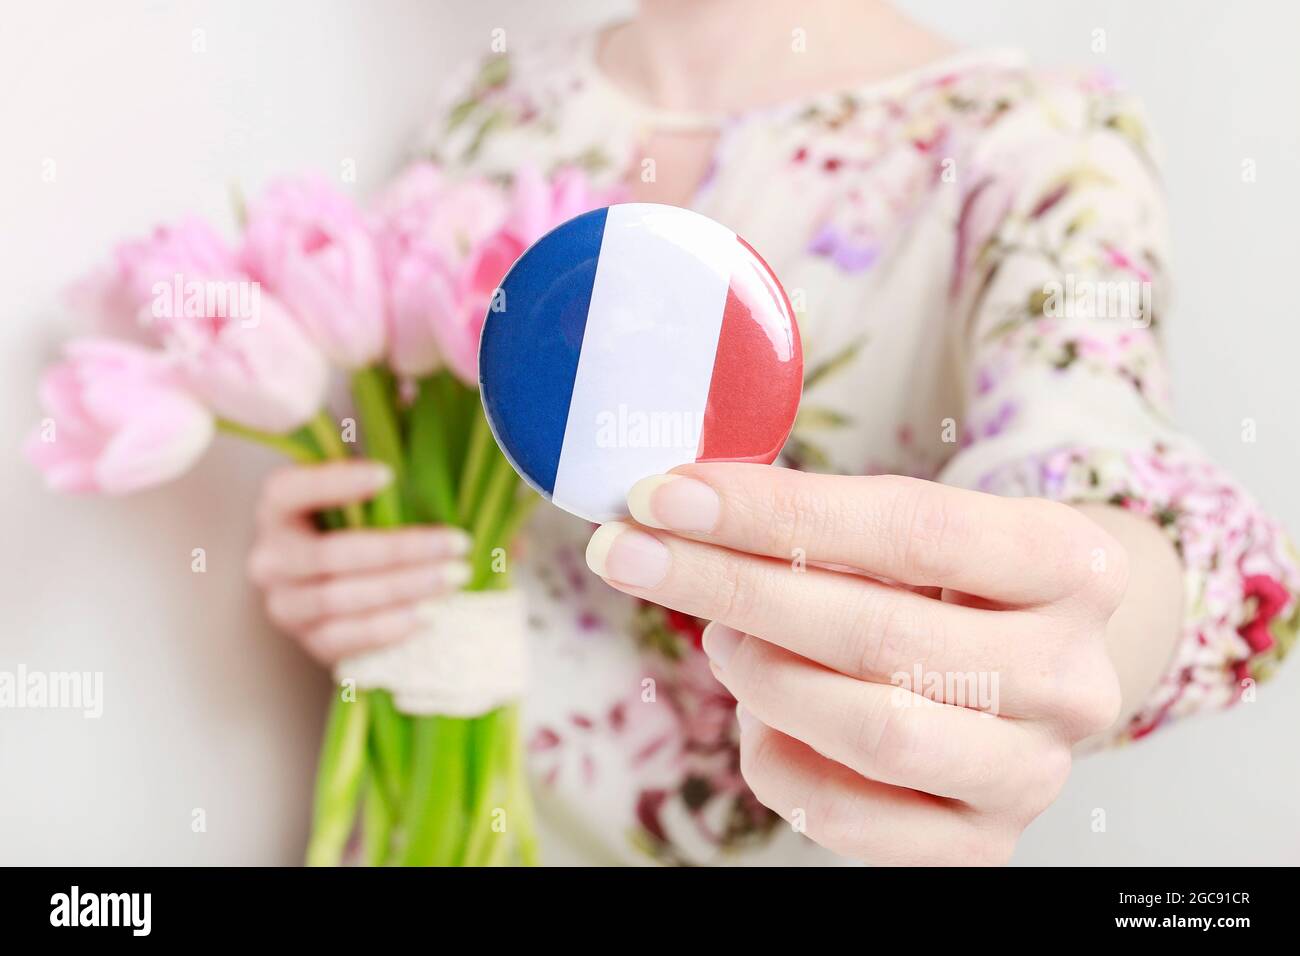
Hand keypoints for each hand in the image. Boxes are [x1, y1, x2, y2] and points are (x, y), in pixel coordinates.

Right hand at [247, 461, 470, 665]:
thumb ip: (375, 482)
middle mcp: (270, 559)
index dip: (334, 482)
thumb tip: (416, 468)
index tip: (388, 474)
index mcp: (276, 510)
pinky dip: (390, 627)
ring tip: (454, 576)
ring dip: (404, 588)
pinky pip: (345, 639)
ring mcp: (285, 605)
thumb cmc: (356, 527)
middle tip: (457, 542)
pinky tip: (430, 612)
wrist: (338, 588)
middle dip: (401, 549)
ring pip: (339, 599)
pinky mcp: (309, 641)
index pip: (289, 491)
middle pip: (330, 555)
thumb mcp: (356, 497)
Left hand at [585, 464, 1126, 865]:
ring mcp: (1034, 769)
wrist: (1029, 667)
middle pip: (879, 632)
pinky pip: (849, 816)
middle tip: (637, 555)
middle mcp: (1071, 675)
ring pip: (870, 728)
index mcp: (1070, 565)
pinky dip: (777, 759)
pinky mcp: (982, 841)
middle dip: (733, 587)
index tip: (669, 495)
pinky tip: (760, 717)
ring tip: (722, 638)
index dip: (776, 513)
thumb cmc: (947, 586)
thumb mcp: (909, 532)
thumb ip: (817, 525)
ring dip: (761, 675)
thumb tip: (682, 513)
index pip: (911, 529)